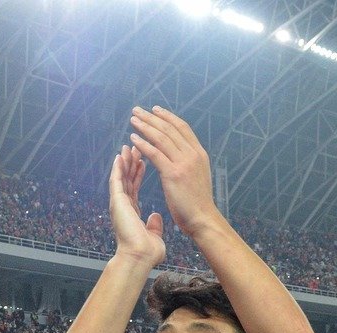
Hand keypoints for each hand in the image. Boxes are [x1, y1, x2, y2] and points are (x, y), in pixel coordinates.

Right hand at [108, 145, 164, 266]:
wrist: (140, 257)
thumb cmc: (147, 252)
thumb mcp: (154, 235)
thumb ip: (154, 225)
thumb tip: (156, 217)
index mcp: (132, 211)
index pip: (135, 187)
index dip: (138, 173)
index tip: (144, 160)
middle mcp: (123, 205)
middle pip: (127, 178)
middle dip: (132, 162)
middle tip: (136, 146)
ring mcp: (118, 203)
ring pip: (121, 176)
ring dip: (125, 161)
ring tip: (129, 146)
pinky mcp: (117, 202)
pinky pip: (117, 180)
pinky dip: (118, 167)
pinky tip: (120, 155)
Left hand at [128, 106, 220, 236]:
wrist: (203, 218)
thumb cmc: (198, 202)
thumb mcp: (198, 175)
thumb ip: (189, 162)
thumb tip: (179, 154)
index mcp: (199, 153)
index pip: (182, 127)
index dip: (167, 117)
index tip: (155, 110)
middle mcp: (193, 154)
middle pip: (170, 129)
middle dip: (152, 118)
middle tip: (137, 110)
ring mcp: (184, 163)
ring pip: (161, 138)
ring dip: (145, 127)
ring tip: (133, 120)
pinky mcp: (173, 174)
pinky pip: (155, 154)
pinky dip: (143, 144)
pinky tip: (134, 139)